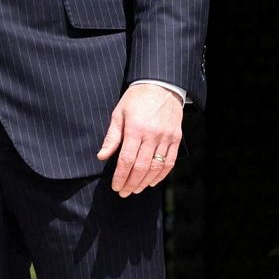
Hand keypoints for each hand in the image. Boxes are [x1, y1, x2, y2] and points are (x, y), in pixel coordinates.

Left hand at [95, 82, 183, 196]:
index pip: (126, 160)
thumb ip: (112, 137)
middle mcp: (152, 135)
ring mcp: (166, 137)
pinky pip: (170, 162)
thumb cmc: (136, 99)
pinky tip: (152, 182)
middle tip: (124, 192)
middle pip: (141, 167)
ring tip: (136, 189)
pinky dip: (161, 175)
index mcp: (135, 129)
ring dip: (145, 182)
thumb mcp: (119, 113)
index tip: (115, 186)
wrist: (161, 85)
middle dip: (131, 183)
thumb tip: (101, 156)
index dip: (120, 177)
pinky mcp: (176, 138)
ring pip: (156, 167)